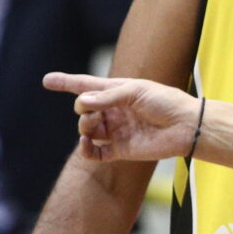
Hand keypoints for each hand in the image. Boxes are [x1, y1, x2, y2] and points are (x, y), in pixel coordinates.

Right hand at [44, 72, 197, 161]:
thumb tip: (82, 103)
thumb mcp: (136, 92)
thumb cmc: (166, 103)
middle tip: (90, 109)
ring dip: (84, 126)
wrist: (185, 126)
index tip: (47, 80)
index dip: (66, 83)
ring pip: (87, 129)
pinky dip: (86, 149)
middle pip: (84, 109)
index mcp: (117, 92)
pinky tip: (86, 143)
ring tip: (93, 125)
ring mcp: (116, 131)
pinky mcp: (120, 150)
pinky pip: (95, 153)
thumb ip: (108, 97)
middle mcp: (114, 111)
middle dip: (82, 109)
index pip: (87, 86)